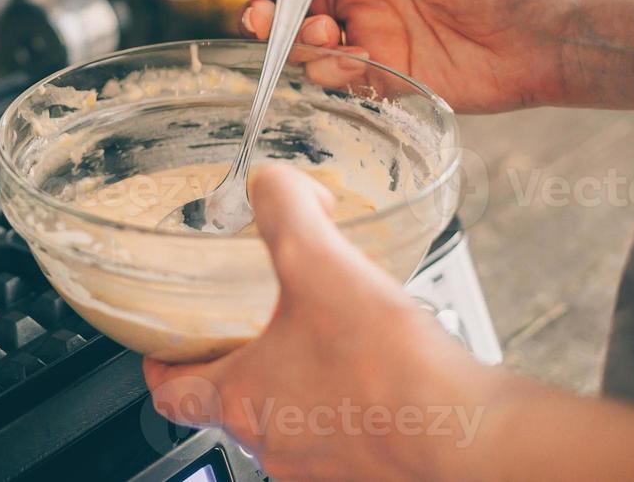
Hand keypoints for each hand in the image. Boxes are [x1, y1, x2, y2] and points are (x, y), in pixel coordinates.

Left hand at [143, 166, 633, 481]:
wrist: (472, 442)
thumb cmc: (390, 371)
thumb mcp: (319, 261)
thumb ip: (284, 209)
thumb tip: (271, 183)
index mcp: (241, 402)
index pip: (170, 395)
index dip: (161, 364)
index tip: (166, 345)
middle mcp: (274, 448)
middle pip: (232, 406)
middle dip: (242, 364)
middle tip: (256, 328)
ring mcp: (322, 471)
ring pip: (292, 425)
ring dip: (300, 386)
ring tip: (329, 345)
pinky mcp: (371, 476)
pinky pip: (346, 442)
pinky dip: (352, 409)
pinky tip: (380, 377)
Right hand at [236, 0, 569, 112]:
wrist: (553, 29)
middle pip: (292, 2)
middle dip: (268, 9)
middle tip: (263, 18)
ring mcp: (372, 35)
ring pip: (305, 42)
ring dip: (297, 41)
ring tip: (324, 36)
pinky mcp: (387, 78)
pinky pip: (337, 78)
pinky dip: (331, 72)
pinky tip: (356, 61)